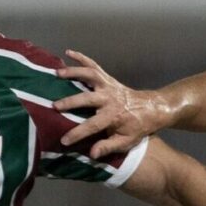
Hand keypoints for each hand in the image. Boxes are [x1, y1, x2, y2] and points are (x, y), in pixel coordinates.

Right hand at [54, 50, 169, 157]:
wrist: (151, 108)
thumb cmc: (137, 127)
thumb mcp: (126, 141)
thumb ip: (109, 147)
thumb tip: (92, 153)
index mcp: (113, 115)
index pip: (92, 125)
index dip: (78, 133)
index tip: (64, 140)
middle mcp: (109, 98)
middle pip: (87, 99)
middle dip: (71, 102)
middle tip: (54, 106)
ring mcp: (108, 85)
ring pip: (90, 75)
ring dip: (74, 72)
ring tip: (57, 73)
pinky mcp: (107, 78)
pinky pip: (94, 65)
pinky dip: (81, 58)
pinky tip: (69, 52)